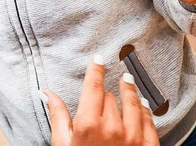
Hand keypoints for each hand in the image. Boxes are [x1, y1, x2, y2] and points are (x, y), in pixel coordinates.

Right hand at [44, 59, 158, 145]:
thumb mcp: (61, 144)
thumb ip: (57, 115)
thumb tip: (45, 92)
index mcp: (88, 125)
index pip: (94, 86)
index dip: (96, 69)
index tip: (98, 58)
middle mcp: (112, 128)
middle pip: (110, 96)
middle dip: (105, 91)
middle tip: (103, 89)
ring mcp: (133, 139)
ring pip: (133, 104)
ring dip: (130, 92)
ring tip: (129, 83)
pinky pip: (149, 122)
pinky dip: (146, 111)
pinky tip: (143, 104)